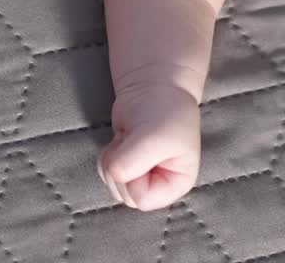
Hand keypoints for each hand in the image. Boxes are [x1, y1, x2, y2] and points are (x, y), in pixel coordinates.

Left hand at [97, 82, 200, 210]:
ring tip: (128, 137)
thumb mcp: (152, 137)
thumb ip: (130, 164)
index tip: (141, 150)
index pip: (143, 200)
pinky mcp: (127, 163)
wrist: (155, 84)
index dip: (134, 177)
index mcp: (177, 183)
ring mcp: (142, 175)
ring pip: (114, 185)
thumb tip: (112, 174)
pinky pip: (107, 173)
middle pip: (125, 196)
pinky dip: (107, 156)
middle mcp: (159, 184)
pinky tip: (121, 139)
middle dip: (120, 168)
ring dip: (112, 160)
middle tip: (131, 141)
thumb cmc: (164, 109)